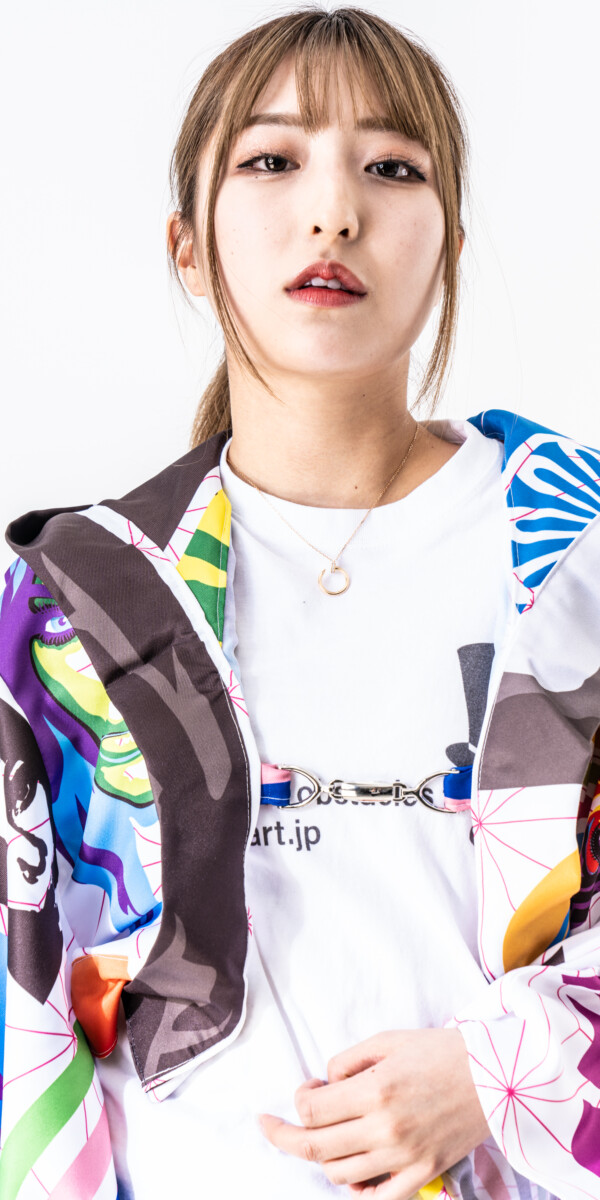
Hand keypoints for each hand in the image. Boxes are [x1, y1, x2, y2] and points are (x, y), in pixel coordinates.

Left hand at [259, 1028, 489, 1196]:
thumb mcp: (388, 1041)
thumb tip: (322, 1085)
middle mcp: (386, 1128)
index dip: (297, 1099)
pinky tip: (348, 1173)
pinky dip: (355, 1190)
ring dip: (320, 1157)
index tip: (305, 1089)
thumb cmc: (442, 1051)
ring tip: (323, 1138)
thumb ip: (348, 1062)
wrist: (497, 1076)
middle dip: (284, 1135)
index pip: (311, 1109)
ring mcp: (404, 1157)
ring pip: (338, 1175)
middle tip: (272, 1124)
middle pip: (315, 1146)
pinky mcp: (422, 1175)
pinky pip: (376, 1198)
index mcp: (375, 1090)